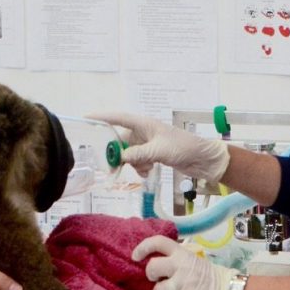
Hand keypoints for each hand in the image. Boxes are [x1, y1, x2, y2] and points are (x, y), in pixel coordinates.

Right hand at [87, 112, 229, 183]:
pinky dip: (140, 168)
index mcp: (144, 124)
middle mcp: (143, 131)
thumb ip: (137, 154)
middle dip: (117, 154)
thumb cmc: (184, 147)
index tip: (86, 118)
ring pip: (128, 153)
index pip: (117, 118)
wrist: (204, 159)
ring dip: (132, 163)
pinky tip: (149, 171)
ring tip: (145, 169)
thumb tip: (120, 158)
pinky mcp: (153, 154)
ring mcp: (148, 143)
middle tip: (112, 167)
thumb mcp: (158, 151)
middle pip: (120, 140)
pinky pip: (137, 161)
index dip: (101, 118)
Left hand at [131, 235, 236, 289]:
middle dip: (151, 276)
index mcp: (182, 253)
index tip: (135, 256)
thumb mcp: (193, 260)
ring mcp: (183, 283)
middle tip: (157, 280)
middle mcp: (181, 265)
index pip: (158, 242)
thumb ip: (176, 259)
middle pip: (151, 267)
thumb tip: (155, 263)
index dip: (143, 247)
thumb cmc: (208, 275)